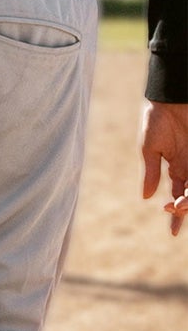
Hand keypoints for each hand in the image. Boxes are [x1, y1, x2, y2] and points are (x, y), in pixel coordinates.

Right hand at [140, 101, 187, 237]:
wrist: (171, 98)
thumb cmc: (156, 120)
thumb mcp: (150, 149)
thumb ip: (150, 172)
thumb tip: (147, 198)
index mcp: (175, 168)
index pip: (177, 197)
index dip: (176, 216)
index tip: (174, 233)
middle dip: (184, 208)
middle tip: (176, 206)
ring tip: (183, 200)